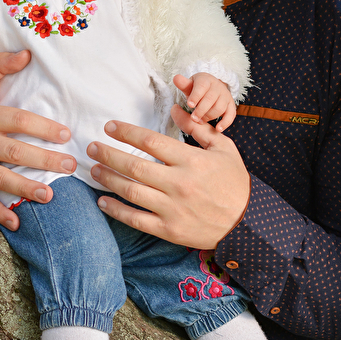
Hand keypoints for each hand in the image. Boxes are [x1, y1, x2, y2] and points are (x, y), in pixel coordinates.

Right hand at [0, 50, 75, 229]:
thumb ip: (1, 66)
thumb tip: (28, 53)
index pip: (19, 121)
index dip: (43, 128)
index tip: (66, 135)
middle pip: (15, 152)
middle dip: (45, 161)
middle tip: (70, 167)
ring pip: (0, 178)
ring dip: (25, 188)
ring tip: (50, 196)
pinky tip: (17, 223)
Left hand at [86, 104, 249, 249]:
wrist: (248, 223)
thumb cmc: (235, 182)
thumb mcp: (223, 149)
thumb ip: (197, 128)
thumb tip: (176, 110)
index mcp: (191, 161)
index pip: (151, 142)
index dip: (126, 132)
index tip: (109, 126)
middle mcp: (179, 183)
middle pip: (134, 165)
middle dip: (108, 154)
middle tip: (92, 147)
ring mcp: (172, 208)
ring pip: (131, 191)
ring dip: (108, 179)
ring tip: (94, 169)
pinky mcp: (169, 229)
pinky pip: (136, 219)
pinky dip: (116, 210)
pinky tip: (102, 201)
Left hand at [174, 73, 235, 130]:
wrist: (212, 87)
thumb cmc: (198, 88)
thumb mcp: (190, 84)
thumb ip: (183, 84)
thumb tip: (176, 78)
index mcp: (206, 80)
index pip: (202, 87)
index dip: (196, 96)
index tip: (189, 104)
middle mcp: (218, 87)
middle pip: (210, 99)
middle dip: (201, 110)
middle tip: (193, 118)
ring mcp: (225, 97)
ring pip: (219, 107)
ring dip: (209, 116)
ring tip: (200, 122)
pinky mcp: (231, 106)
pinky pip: (231, 114)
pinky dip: (226, 122)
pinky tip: (218, 129)